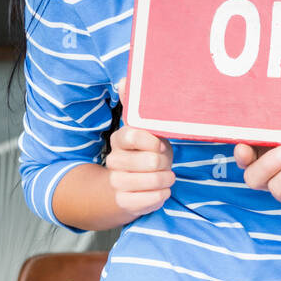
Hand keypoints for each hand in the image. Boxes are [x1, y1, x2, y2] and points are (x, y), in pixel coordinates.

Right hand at [105, 77, 174, 217]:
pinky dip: (160, 196)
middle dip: (164, 163)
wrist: (134, 182)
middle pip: (148, 161)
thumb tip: (124, 79)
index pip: (134, 134)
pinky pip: (149, 200)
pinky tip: (161, 190)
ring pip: (151, 181)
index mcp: (120, 138)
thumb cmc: (148, 150)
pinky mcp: (123, 201)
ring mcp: (116, 181)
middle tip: (165, 162)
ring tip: (166, 176)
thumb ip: (136, 104)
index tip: (160, 143)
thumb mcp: (147, 127)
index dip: (153, 141)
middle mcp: (114, 159)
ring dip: (165, 179)